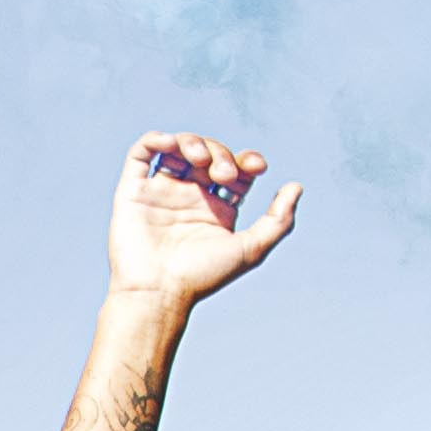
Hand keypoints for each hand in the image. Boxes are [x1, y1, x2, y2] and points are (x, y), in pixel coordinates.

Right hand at [102, 131, 301, 316]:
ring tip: (199, 158)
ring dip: (193, 142)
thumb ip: (278, 220)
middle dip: (221, 154)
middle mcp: (190, 198)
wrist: (157, 291)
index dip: (247, 160)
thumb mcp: (251, 250)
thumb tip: (296, 186)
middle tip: (223, 174)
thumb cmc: (202, 277)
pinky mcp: (133, 191)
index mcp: (217, 210)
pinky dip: (155, 139)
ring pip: (178, 148)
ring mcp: (161, 193)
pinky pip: (142, 153)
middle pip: (209, 155)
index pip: (235, 170)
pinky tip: (170, 143)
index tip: (256, 167)